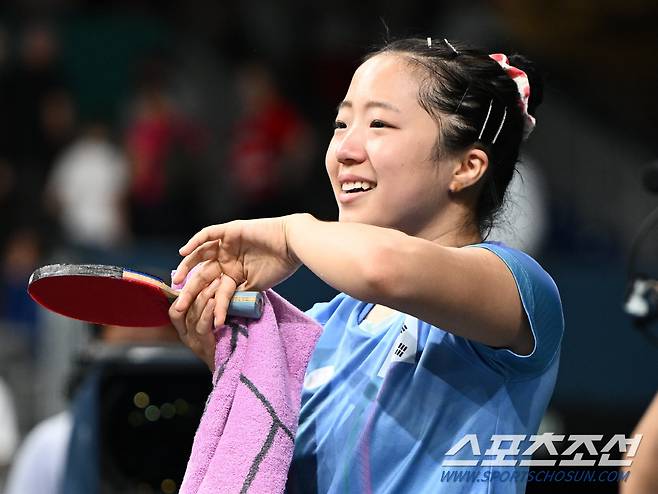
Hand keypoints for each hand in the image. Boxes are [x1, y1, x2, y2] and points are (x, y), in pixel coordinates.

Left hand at [169, 216, 301, 342]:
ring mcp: (227, 245)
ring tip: (177, 280)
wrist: (292, 245)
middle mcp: (227, 259)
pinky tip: (184, 252)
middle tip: (178, 304)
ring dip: (187, 267)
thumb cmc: (279, 266)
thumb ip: (237, 295)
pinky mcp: (229, 231)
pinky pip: (208, 234)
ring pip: (200, 255)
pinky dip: (195, 241)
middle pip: (202, 274)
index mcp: (233, 274)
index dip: (201, 300)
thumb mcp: (255, 287)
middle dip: (189, 290)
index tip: (190, 313)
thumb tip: (219, 311)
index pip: (212, 288)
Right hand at [169, 261, 222, 370]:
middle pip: (185, 307)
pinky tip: (214, 302)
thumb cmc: (224, 344)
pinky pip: (202, 325)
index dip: (182, 294)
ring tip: (216, 283)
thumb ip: (208, 312)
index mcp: (184, 328)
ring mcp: (192, 340)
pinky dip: (207, 312)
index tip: (193, 280)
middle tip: (211, 274)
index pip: (175, 308)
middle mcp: (185, 334)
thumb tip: (214, 289)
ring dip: (205, 296)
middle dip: (197, 289)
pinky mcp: (203, 345)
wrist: (231, 370)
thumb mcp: (212, 326)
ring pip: (193, 314)